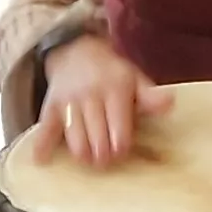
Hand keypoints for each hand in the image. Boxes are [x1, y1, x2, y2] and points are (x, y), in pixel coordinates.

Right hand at [33, 34, 166, 167]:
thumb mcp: (135, 79)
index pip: (119, 127)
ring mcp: (69, 101)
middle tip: (107, 160)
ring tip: (90, 160)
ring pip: (74, 138)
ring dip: (83, 155)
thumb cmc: (112, 73)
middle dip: (103, 155)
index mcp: (115, 90)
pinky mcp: (50, 106)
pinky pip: (45, 128)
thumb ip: (150, 96)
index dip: (121, 145)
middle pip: (97, 137)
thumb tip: (169, 103)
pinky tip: (42, 160)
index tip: (122, 151)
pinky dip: (42, 145)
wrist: (76, 51)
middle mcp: (91, 95)